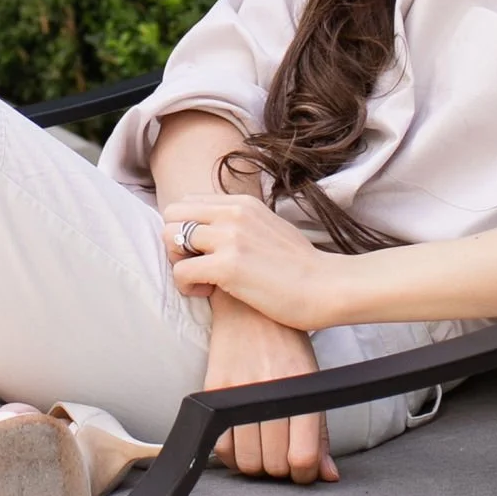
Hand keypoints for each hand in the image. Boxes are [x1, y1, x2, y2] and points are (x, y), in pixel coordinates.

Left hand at [162, 189, 342, 332]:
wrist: (327, 288)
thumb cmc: (301, 268)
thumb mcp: (269, 228)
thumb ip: (242, 224)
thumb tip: (217, 230)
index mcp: (243, 202)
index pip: (188, 202)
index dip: (187, 229)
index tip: (204, 252)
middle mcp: (233, 213)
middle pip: (172, 214)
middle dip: (175, 243)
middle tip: (196, 266)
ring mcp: (230, 238)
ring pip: (170, 238)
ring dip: (178, 263)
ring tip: (203, 281)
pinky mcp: (227, 267)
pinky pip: (180, 270)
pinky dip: (186, 286)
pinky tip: (207, 293)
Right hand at [201, 297, 336, 486]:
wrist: (249, 310)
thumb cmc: (286, 346)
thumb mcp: (311, 382)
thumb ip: (320, 432)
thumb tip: (327, 474)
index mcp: (301, 389)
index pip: (303, 456)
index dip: (305, 475)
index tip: (302, 471)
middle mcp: (270, 391)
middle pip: (275, 463)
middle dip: (281, 471)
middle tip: (282, 458)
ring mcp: (239, 392)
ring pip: (248, 460)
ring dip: (257, 466)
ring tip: (262, 451)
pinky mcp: (214, 391)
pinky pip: (221, 445)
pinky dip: (232, 455)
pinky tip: (241, 443)